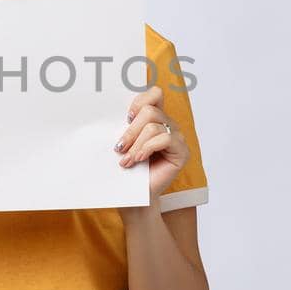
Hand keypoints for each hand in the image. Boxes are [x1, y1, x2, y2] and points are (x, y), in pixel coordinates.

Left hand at [114, 84, 188, 202]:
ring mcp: (177, 137)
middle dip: (131, 130)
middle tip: (119, 148)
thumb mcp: (123, 142)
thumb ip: (124, 126)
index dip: (139, 102)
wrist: (134, 195)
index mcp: (156, 117)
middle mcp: (169, 124)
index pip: (155, 94)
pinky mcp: (182, 151)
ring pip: (154, 127)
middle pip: (150, 111)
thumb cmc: (127, 169)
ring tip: (127, 160)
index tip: (126, 118)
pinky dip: (147, 148)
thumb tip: (108, 110)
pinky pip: (165, 138)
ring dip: (136, 144)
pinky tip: (139, 159)